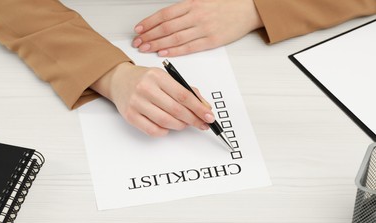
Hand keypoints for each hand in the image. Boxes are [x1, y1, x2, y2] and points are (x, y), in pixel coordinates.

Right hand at [91, 62, 214, 136]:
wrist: (119, 80)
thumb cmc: (145, 79)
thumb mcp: (165, 77)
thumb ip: (185, 90)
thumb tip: (204, 106)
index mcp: (157, 76)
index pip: (184, 95)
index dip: (199, 108)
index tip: (209, 116)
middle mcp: (146, 88)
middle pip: (176, 110)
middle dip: (193, 119)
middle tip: (202, 124)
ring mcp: (136, 103)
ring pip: (166, 121)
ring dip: (180, 125)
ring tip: (184, 123)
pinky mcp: (130, 116)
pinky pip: (152, 130)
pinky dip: (164, 131)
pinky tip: (168, 127)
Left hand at [132, 0, 262, 56]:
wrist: (250, 8)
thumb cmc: (227, 3)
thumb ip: (185, 6)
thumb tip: (167, 15)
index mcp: (192, 2)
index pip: (164, 14)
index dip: (149, 22)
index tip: (138, 29)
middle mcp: (196, 15)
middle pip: (166, 27)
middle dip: (149, 35)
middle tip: (138, 42)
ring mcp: (204, 28)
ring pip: (175, 38)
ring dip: (158, 44)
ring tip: (146, 48)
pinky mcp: (212, 40)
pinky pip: (189, 47)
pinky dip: (175, 51)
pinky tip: (164, 53)